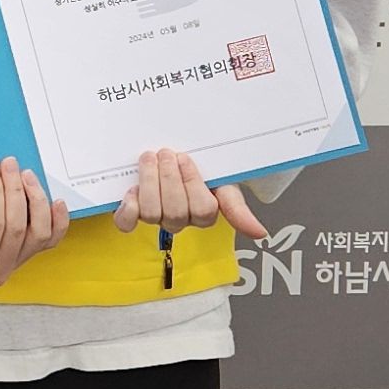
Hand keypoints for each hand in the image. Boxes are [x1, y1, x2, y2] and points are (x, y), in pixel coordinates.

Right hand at [0, 157, 65, 288]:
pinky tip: (55, 202)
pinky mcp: (28, 255)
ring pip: (39, 232)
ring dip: (36, 199)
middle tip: (9, 165)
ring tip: (27, 176)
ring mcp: (16, 264)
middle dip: (14, 189)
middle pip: (17, 226)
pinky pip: (51, 239)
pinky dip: (58, 220)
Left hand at [113, 147, 264, 241]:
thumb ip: (237, 207)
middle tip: (165, 154)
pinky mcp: (132, 216)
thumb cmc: (204, 169)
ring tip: (149, 158)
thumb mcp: (223, 182)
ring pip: (152, 214)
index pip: (202, 210)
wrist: (173, 156)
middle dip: (168, 179)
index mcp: (204, 213)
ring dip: (149, 183)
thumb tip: (261, 234)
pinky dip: (127, 208)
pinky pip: (126, 223)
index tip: (185, 159)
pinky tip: (131, 191)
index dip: (191, 184)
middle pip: (175, 212)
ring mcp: (156, 218)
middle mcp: (180, 220)